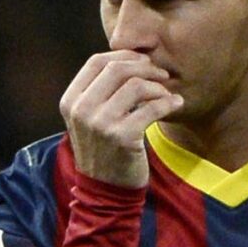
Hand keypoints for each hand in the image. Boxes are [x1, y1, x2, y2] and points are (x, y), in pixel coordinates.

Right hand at [59, 51, 182, 187]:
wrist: (105, 190)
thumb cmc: (104, 148)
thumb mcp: (90, 118)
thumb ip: (101, 91)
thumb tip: (131, 59)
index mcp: (71, 100)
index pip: (96, 62)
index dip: (124, 56)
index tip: (143, 61)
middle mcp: (81, 110)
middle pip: (117, 69)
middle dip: (145, 67)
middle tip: (162, 75)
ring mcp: (100, 124)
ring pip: (136, 85)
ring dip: (158, 87)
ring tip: (167, 94)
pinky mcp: (122, 137)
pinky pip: (152, 107)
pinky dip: (168, 102)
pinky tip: (176, 103)